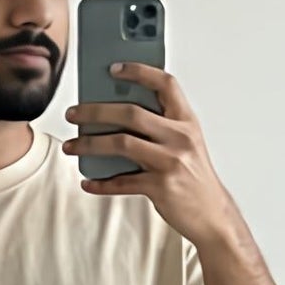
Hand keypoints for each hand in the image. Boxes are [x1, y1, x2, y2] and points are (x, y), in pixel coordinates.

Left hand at [64, 63, 242, 246]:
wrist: (212, 214)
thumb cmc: (194, 176)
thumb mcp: (186, 143)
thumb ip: (161, 126)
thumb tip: (115, 114)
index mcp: (186, 122)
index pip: (165, 84)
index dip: (139, 72)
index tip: (114, 69)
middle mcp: (180, 138)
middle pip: (131, 113)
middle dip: (95, 111)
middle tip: (73, 113)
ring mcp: (170, 162)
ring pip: (121, 144)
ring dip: (89, 144)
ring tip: (71, 146)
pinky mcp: (161, 186)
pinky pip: (122, 182)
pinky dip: (100, 182)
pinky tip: (88, 181)